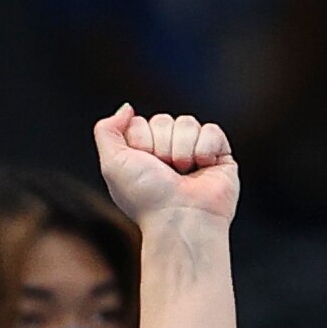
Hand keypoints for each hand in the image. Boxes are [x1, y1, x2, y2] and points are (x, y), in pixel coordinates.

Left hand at [93, 105, 237, 228]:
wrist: (180, 219)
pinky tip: (202, 168)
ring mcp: (194, 154)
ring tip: (182, 174)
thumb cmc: (146, 199)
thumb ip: (106, 130)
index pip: (140, 123)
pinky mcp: (220, 156)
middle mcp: (167, 154)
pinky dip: (204, 149)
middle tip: (164, 172)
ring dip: (181, 149)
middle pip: (163, 120)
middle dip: (161, 145)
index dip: (140, 141)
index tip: (143, 165)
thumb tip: (127, 108)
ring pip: (187, 123)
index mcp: (142, 157)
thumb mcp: (112, 164)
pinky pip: (212, 130)